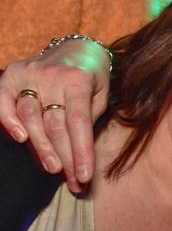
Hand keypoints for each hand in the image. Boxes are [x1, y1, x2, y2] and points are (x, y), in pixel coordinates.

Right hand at [0, 39, 109, 191]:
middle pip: (55, 125)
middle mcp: (52, 77)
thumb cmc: (93, 79)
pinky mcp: (13, 74)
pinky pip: (3, 99)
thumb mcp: (102, 96)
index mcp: (79, 81)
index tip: (85, 176)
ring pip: (31, 117)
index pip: (79, 123)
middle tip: (73, 181)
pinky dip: (8, 120)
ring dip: (41, 147)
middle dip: (65, 157)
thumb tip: (78, 155)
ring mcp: (30, 74)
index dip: (81, 152)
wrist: (76, 49)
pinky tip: (20, 139)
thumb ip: (89, 119)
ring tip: (54, 169)